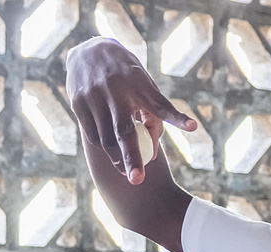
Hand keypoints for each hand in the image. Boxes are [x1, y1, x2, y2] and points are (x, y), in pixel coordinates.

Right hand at [65, 39, 197, 184]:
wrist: (90, 52)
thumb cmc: (127, 77)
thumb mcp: (144, 88)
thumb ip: (153, 118)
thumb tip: (152, 154)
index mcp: (139, 86)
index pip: (161, 105)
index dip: (177, 117)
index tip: (193, 126)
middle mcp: (116, 91)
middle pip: (124, 131)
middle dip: (131, 158)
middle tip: (137, 181)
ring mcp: (94, 96)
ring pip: (106, 139)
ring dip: (117, 160)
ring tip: (126, 172)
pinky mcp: (78, 102)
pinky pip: (92, 135)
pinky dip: (103, 148)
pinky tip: (111, 155)